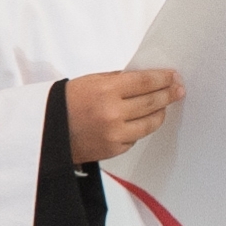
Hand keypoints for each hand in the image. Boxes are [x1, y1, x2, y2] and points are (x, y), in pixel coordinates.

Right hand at [66, 68, 180, 164]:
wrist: (47, 130)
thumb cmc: (66, 101)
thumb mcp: (90, 81)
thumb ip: (118, 80)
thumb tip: (146, 79)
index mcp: (106, 90)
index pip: (145, 82)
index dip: (163, 78)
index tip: (173, 76)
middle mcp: (113, 113)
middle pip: (152, 102)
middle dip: (168, 94)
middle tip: (179, 89)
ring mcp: (115, 133)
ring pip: (150, 123)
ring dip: (160, 113)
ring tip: (164, 106)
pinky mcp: (114, 149)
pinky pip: (136, 137)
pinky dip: (140, 128)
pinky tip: (140, 121)